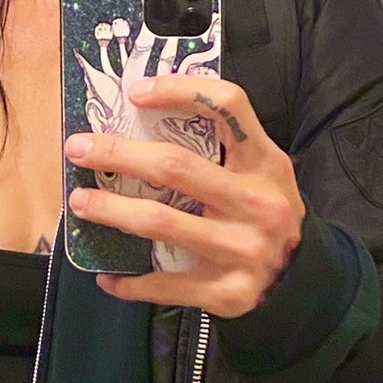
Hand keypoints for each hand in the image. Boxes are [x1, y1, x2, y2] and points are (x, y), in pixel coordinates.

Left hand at [64, 73, 303, 315]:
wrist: (305, 281)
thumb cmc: (268, 214)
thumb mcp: (263, 173)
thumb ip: (222, 150)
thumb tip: (144, 121)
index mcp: (265, 163)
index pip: (227, 107)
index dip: (179, 90)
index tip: (135, 93)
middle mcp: (256, 202)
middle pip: (175, 166)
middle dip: (117, 154)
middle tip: (78, 149)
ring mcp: (242, 249)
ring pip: (159, 222)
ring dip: (110, 209)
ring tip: (80, 202)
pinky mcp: (227, 291)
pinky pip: (164, 284)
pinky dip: (129, 281)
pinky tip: (107, 273)